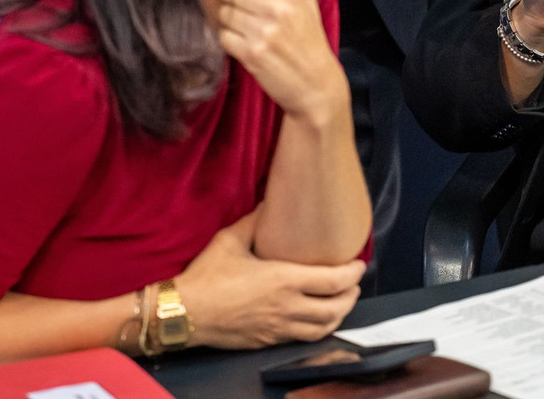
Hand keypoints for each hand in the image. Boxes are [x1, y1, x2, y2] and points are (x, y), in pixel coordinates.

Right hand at [177, 211, 364, 350]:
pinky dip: (319, 329)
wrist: (184, 313)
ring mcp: (278, 328)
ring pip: (322, 329)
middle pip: (335, 309)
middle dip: (352, 296)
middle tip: (355, 282)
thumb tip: (271, 202)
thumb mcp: (232, 238)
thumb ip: (257, 219)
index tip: (359, 263)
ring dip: (339, 315)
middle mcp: (286, 307)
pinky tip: (317, 319)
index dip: (352, 274)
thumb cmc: (208, 274)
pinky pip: (303, 339)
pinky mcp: (267, 341)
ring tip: (342, 301)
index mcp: (283, 280)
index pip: (333, 282)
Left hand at [212, 0, 349, 121]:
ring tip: (250, 32)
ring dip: (230, 22)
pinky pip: (223, 36)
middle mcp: (279, 7)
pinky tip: (247, 47)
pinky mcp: (252, 52)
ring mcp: (265, 30)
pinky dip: (229, 41)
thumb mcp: (306, 8)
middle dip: (232, 0)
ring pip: (224, 12)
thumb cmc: (308, 43)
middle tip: (247, 14)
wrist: (316, 85)